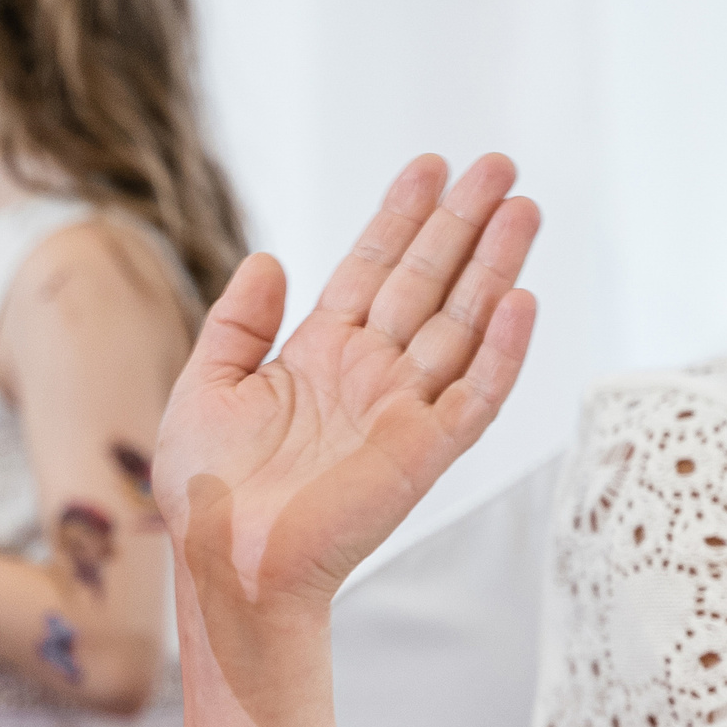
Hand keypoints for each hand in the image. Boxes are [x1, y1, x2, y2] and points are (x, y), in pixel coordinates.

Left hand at [155, 153, 538, 622]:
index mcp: (317, 355)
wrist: (223, 560)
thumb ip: (237, 324)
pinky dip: (501, 351)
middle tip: (498, 165)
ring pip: (462, 324)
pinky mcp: (424, 451)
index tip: (428, 168)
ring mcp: (401, 409)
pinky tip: (520, 299)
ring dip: (495, 267)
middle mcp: (367, 374)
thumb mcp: (204, 388)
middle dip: (462, 224)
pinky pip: (475, 395)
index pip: (370, 271)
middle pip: (428, 284)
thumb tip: (268, 257)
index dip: (399, 219)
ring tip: (523, 207)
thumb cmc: (204, 490)